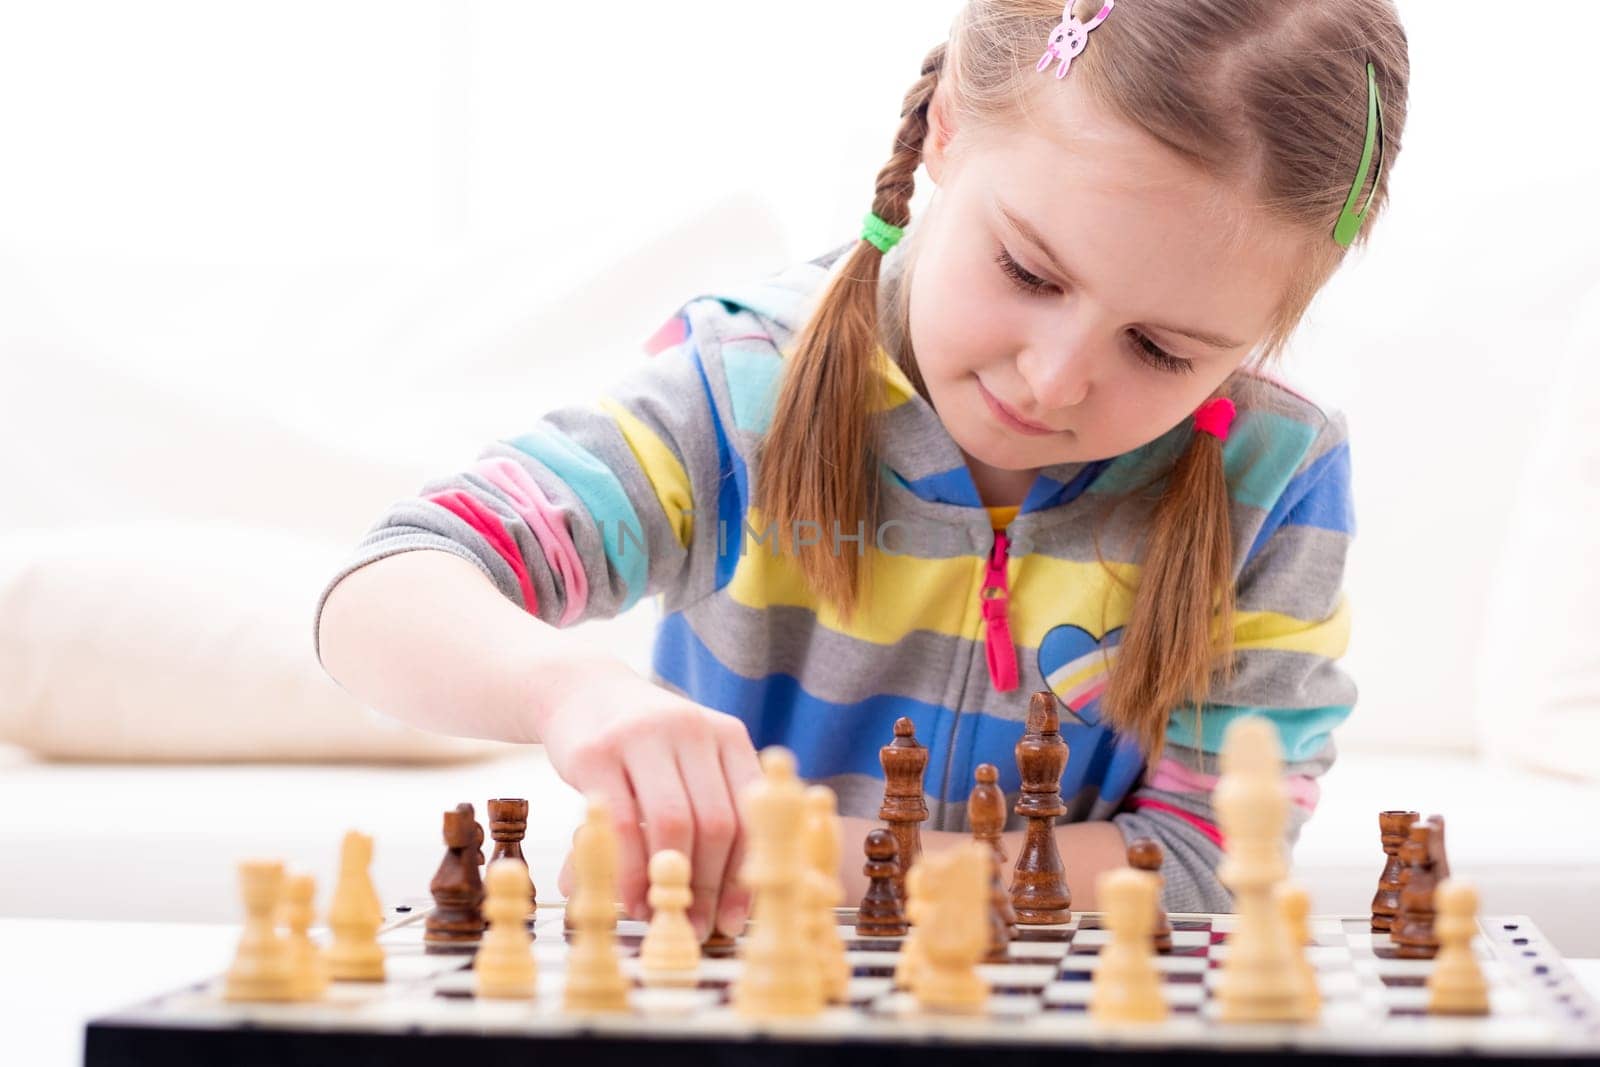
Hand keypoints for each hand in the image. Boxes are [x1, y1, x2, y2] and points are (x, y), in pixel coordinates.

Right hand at [536, 662, 760, 940]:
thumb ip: (714, 808)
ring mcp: (643, 736)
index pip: (751, 812)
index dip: (746, 871)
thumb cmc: (647, 745)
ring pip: (672, 822)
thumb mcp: (692, 758)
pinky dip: (627, 870)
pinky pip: (620, 823)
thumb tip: (732, 903)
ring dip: (667, 882)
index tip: (735, 918)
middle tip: (698, 927)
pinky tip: (626, 897)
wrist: (581, 690)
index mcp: (727, 735)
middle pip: (716, 821)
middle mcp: (692, 729)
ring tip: (658, 916)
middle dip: (709, 886)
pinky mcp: (596, 752)